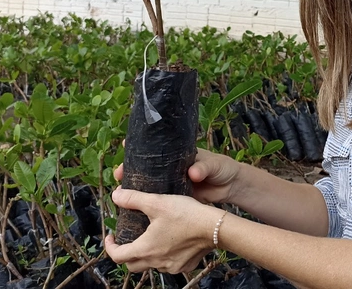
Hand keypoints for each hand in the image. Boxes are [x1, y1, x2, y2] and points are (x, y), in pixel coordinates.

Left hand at [105, 189, 221, 272]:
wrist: (215, 227)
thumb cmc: (186, 214)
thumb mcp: (157, 202)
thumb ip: (134, 199)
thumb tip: (116, 195)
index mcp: (146, 249)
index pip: (118, 256)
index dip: (110, 247)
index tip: (111, 237)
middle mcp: (157, 262)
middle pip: (132, 265)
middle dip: (126, 253)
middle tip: (127, 240)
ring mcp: (172, 266)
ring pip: (151, 265)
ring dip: (146, 255)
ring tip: (149, 238)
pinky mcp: (185, 265)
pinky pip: (169, 265)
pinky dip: (164, 256)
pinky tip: (170, 242)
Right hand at [113, 148, 240, 204]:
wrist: (232, 186)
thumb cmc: (223, 168)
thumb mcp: (214, 164)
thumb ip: (204, 168)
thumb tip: (193, 172)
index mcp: (178, 155)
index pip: (155, 149)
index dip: (139, 147)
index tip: (125, 144)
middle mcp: (172, 168)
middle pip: (147, 168)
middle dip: (131, 170)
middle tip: (118, 174)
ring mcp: (173, 183)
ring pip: (151, 185)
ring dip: (136, 188)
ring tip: (121, 191)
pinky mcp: (177, 199)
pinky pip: (160, 200)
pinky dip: (149, 203)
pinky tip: (136, 208)